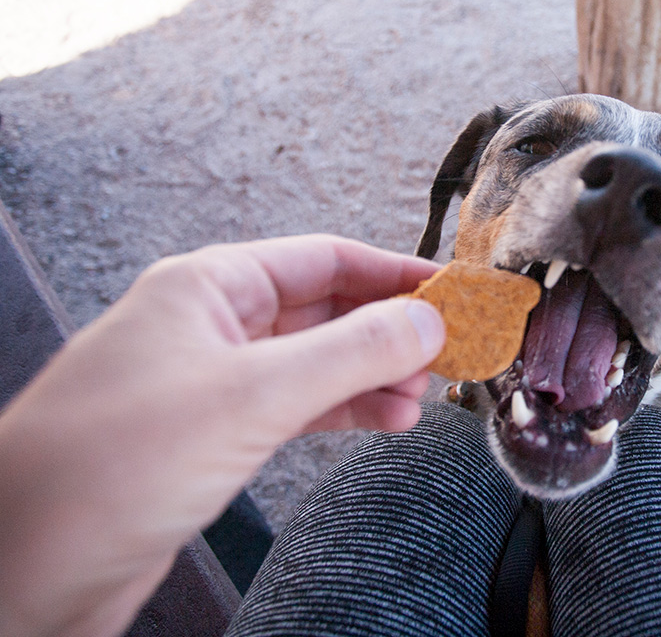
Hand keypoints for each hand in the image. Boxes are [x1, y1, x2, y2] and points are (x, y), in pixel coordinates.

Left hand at [0, 235, 445, 635]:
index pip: (325, 259)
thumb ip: (350, 354)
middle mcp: (207, 326)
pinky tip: (379, 420)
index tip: (452, 291)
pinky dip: (340, 410)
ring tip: (420, 394)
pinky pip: (293, 406)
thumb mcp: (252, 397)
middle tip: (449, 350)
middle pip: (323, 309)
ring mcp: (207, 382)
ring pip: (312, 361)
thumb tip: (426, 322)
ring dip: (370, 374)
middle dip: (388, 329)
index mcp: (206, 288)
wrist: (24, 566)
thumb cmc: (105, 468)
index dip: (396, 273)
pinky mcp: (209, 435)